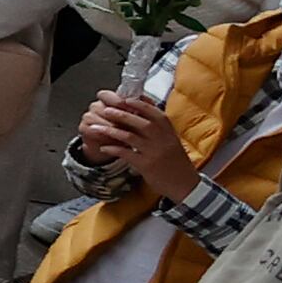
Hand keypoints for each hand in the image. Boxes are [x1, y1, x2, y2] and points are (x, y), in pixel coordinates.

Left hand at [81, 87, 206, 201]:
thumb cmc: (174, 160)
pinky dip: (113, 149)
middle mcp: (163, 139)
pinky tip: (103, 148)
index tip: (125, 98)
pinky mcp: (146, 165)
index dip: (139, 104)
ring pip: (130, 136)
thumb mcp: (170, 140)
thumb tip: (142, 107)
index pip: (155, 113)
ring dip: (111, 131)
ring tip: (96, 127)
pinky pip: (126, 153)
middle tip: (105, 110)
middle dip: (121, 114)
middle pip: (140, 122)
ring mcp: (155, 152)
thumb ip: (158, 126)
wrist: (184, 183)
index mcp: (169, 131)